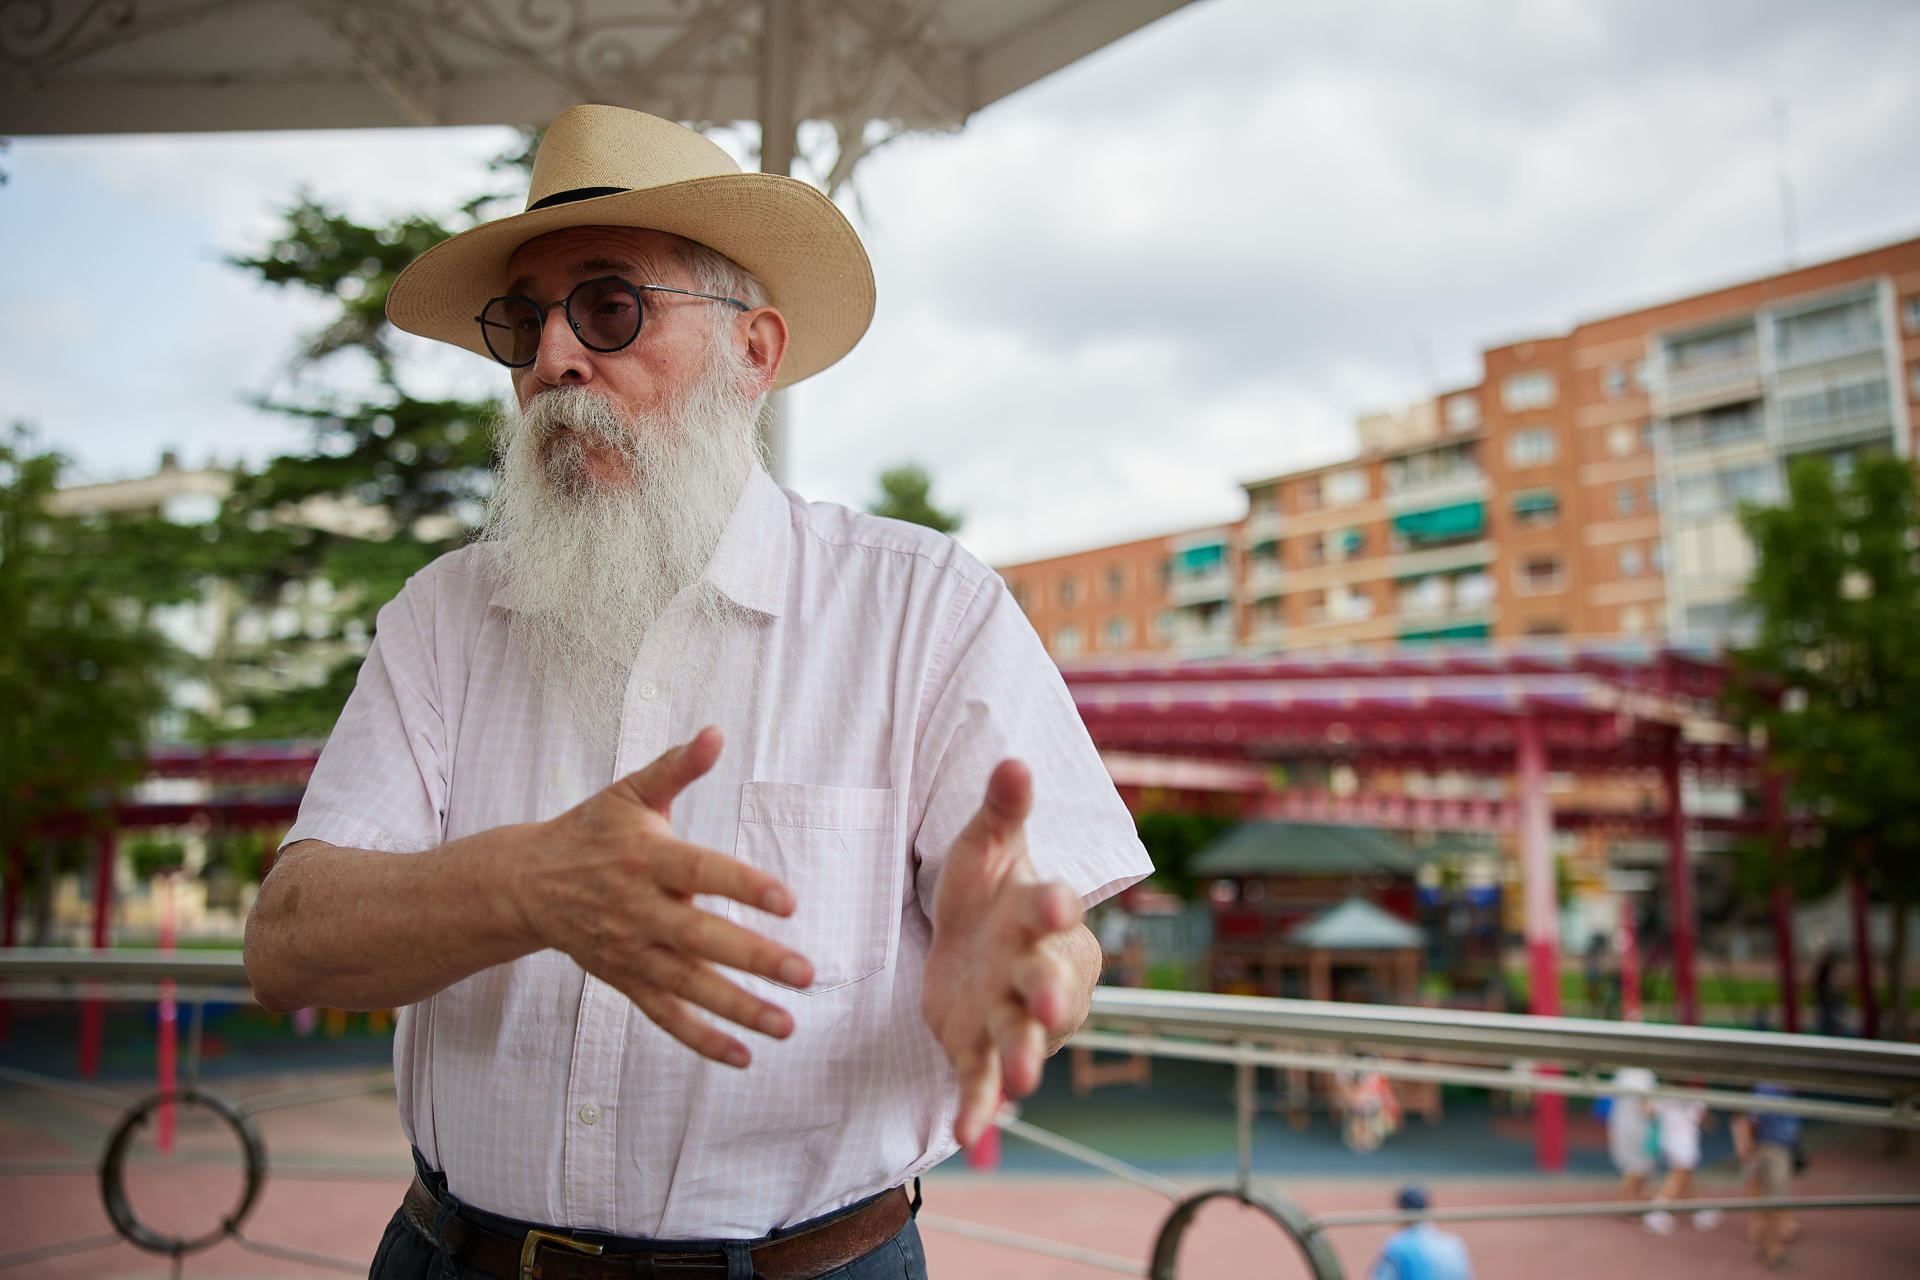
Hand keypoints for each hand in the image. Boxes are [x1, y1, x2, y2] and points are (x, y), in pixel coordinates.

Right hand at [520, 727, 813, 1067]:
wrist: (525, 883)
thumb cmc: (592, 831)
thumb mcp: (631, 791)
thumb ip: (678, 767)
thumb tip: (716, 732)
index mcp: (646, 858)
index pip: (701, 873)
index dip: (744, 887)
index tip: (789, 901)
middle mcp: (639, 909)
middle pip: (700, 939)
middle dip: (753, 958)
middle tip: (804, 973)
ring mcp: (631, 950)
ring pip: (688, 986)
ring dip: (738, 1008)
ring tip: (788, 1023)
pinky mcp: (625, 980)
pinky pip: (665, 1016)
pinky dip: (702, 1039)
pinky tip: (745, 1055)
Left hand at [921, 759, 1084, 1145]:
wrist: (978, 940)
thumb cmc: (988, 888)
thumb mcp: (986, 845)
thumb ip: (1001, 811)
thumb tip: (1012, 759)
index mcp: (1036, 914)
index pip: (1051, 909)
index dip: (1053, 907)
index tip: (1056, 901)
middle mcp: (1033, 968)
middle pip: (1046, 982)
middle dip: (1049, 995)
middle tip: (1050, 1005)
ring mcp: (1010, 1014)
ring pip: (1022, 1039)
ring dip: (1024, 1060)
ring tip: (1025, 1082)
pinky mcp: (980, 1049)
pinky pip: (981, 1081)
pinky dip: (977, 1109)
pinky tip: (967, 1136)